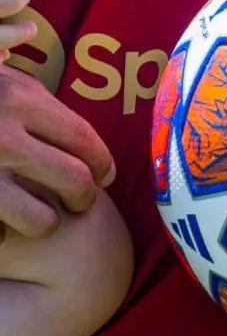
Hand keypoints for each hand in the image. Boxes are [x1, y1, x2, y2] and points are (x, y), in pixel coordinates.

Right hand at [0, 63, 115, 237]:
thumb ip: (30, 100)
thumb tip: (75, 134)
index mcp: (22, 99)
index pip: (83, 137)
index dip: (103, 160)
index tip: (107, 174)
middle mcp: (6, 136)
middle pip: (75, 179)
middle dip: (86, 196)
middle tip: (83, 202)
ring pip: (42, 218)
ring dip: (48, 223)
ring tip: (46, 221)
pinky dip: (4, 236)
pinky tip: (3, 231)